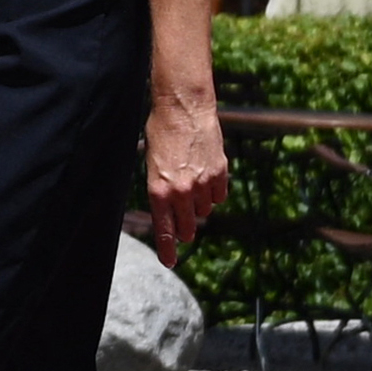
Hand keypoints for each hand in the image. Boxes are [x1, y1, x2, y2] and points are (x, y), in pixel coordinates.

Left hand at [141, 92, 227, 266]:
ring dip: (198, 206)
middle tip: (182, 224)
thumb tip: (169, 208)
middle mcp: (182, 191)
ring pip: (204, 211)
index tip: (169, 262)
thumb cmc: (160, 132)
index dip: (167, 250)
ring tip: (191, 185)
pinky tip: (206, 178)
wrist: (184, 108)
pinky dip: (213, 193)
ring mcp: (203, 184)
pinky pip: (219, 196)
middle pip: (186, 227)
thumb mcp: (151, 163)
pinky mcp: (220, 173)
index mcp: (158, 190)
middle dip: (183, 228)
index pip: (164, 230)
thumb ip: (161, 189)